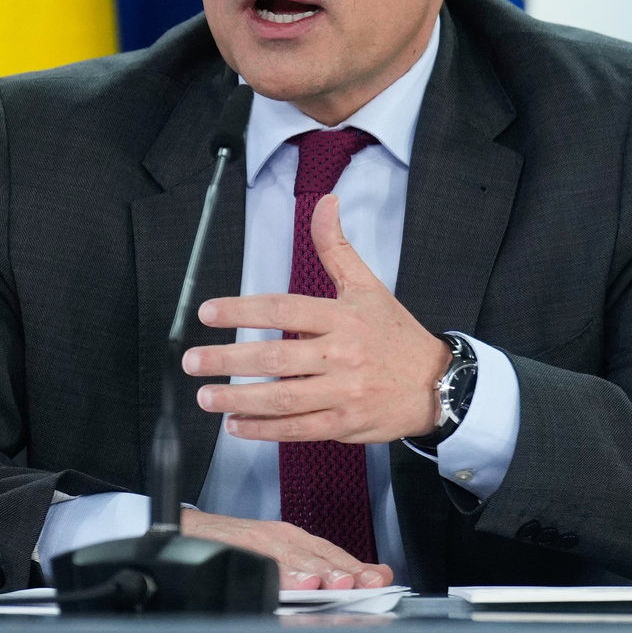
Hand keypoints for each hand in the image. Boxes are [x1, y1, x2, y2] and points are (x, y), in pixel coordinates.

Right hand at [180, 508, 392, 589]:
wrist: (186, 530)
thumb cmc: (233, 544)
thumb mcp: (276, 552)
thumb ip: (311, 566)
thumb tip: (357, 580)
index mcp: (292, 538)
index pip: (332, 552)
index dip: (359, 566)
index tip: (382, 579)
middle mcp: (279, 537)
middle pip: (318, 555)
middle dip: (344, 570)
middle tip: (367, 583)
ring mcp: (257, 540)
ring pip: (292, 559)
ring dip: (316, 572)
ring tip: (335, 584)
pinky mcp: (234, 545)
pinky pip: (258, 562)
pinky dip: (278, 574)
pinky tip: (293, 585)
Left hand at [184, 193, 450, 443]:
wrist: (438, 383)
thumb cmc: (394, 334)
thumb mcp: (367, 285)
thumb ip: (336, 247)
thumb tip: (325, 202)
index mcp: (342, 317)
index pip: (284, 308)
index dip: (242, 309)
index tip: (208, 313)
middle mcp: (341, 354)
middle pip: (276, 356)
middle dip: (229, 359)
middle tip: (193, 361)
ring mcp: (344, 392)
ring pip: (283, 397)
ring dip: (239, 399)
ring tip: (206, 397)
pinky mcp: (346, 424)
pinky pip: (299, 429)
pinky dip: (265, 430)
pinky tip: (236, 426)